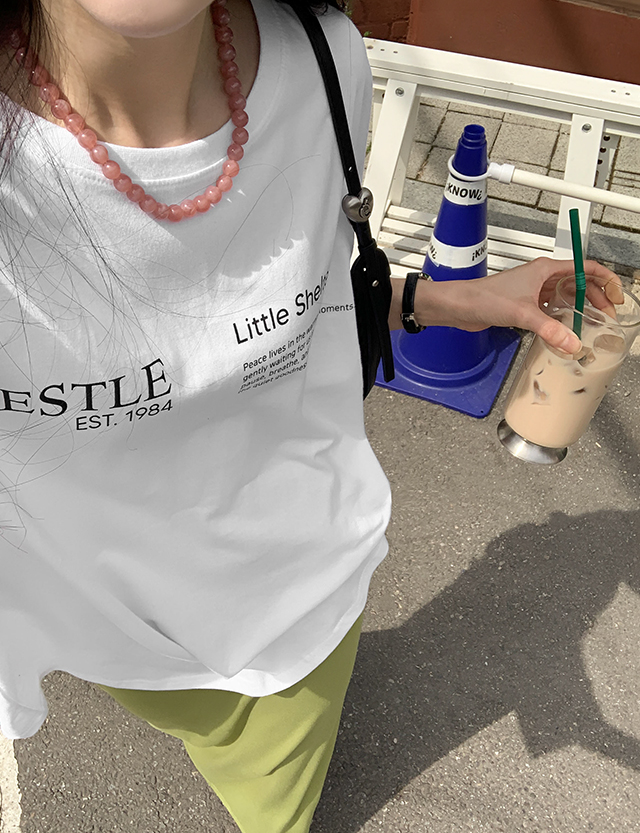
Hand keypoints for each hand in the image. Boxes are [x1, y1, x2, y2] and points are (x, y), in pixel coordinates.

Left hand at [411, 257, 620, 353]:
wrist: (459, 307)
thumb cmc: (482, 297)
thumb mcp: (522, 313)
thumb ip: (549, 328)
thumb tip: (572, 342)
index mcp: (546, 269)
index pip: (586, 267)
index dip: (605, 280)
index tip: (616, 296)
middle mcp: (541, 277)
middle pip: (579, 284)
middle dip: (596, 297)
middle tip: (607, 316)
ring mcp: (533, 291)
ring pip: (565, 297)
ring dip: (579, 308)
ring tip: (592, 323)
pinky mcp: (524, 305)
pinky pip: (551, 310)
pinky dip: (561, 318)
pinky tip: (566, 330)